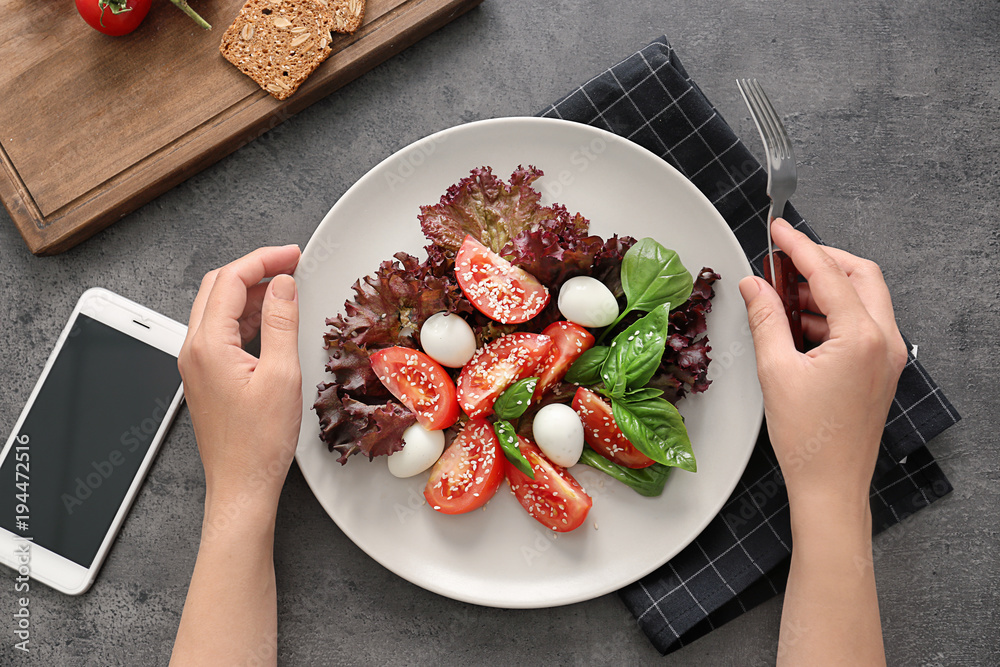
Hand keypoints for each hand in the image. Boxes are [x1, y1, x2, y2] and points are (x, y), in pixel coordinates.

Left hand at [178, 245, 302, 512]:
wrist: (241, 484)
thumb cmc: (259, 443)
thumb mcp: (282, 375)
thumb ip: (282, 323)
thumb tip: (284, 285)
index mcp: (208, 345)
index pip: (231, 280)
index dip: (263, 260)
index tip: (292, 255)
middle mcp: (194, 350)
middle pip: (218, 287)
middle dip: (255, 269)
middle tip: (290, 264)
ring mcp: (197, 363)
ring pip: (218, 308)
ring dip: (251, 292)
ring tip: (286, 289)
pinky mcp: (206, 375)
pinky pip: (222, 331)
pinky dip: (247, 315)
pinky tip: (272, 320)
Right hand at [739, 219, 907, 509]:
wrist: (831, 485)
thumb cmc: (809, 439)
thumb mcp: (775, 371)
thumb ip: (765, 319)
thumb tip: (754, 286)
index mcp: (863, 338)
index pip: (830, 273)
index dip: (799, 247)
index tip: (778, 230)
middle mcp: (885, 342)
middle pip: (860, 275)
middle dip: (821, 261)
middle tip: (783, 260)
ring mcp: (887, 356)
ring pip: (862, 298)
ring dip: (824, 289)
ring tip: (781, 297)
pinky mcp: (879, 369)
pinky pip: (860, 324)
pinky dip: (830, 314)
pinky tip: (796, 325)